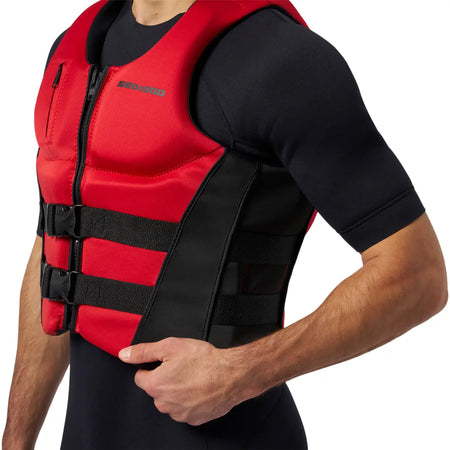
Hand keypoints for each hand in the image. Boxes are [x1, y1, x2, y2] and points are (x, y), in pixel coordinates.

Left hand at [118, 337, 254, 425]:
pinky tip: (200, 388)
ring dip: (177, 390)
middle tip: (182, 367)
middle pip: (156, 389)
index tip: (166, 362)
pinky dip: (190, 400)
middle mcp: (164, 404)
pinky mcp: (193, 419)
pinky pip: (185, 409)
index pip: (141, 376)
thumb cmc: (204, 360)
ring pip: (170, 400)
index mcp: (155, 385)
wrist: (231, 375)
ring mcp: (179, 414)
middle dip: (165, 379)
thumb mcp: (171, 346)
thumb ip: (144, 351)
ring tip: (194, 377)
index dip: (152, 366)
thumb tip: (124, 354)